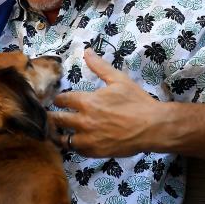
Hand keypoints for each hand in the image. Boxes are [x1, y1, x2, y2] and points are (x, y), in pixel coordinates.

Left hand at [49, 49, 168, 157]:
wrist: (153, 127)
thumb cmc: (137, 102)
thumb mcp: (119, 80)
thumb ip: (99, 66)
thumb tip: (86, 51)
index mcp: (87, 102)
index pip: (61, 100)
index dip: (58, 99)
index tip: (58, 100)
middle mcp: (84, 121)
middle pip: (57, 119)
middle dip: (53, 116)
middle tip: (51, 116)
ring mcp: (89, 139)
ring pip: (62, 139)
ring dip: (59, 134)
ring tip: (57, 131)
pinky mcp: (95, 152)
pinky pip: (76, 151)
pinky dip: (73, 146)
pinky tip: (75, 142)